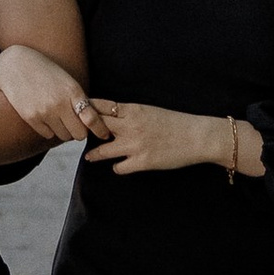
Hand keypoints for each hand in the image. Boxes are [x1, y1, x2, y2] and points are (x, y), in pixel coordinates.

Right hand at [0, 45, 107, 145]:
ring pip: (64, 136)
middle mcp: (60, 103)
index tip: (105, 135)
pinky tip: (43, 116)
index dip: (101, 130)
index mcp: (73, 91)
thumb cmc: (44, 72)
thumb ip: (78, 99)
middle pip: (79, 134)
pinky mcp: (31, 118)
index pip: (92, 118)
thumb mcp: (66, 80)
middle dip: (78, 131)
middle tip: (74, 124)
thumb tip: (91, 122)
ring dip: (63, 131)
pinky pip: (48, 135)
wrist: (14, 65)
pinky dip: (49, 130)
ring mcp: (45, 112)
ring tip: (57, 117)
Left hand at [83, 100, 234, 176]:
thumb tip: (110, 117)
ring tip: (90, 156)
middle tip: (78, 135)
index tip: (76, 113)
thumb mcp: (149, 111)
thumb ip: (129, 114)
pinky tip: (120, 165)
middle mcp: (130, 126)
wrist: (197, 136)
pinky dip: (117, 167)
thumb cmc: (175, 122)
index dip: (86, 109)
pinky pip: (118, 167)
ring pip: (102, 151)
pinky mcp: (142, 162)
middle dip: (86, 130)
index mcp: (132, 110)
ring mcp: (134, 145)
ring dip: (95, 154)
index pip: (100, 106)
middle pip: (96, 126)